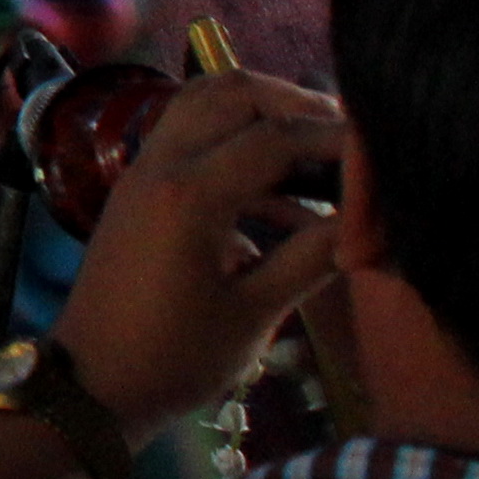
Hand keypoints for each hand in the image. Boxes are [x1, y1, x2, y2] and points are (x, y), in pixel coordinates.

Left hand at [48, 69, 344, 442]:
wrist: (91, 384)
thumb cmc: (174, 358)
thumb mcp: (256, 312)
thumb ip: (315, 256)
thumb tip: (371, 221)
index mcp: (189, 194)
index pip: (276, 136)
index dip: (338, 139)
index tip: (386, 153)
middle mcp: (159, 166)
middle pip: (232, 94)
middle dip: (296, 104)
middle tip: (351, 139)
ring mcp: (141, 173)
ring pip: (205, 107)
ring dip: (263, 116)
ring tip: (324, 160)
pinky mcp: (138, 189)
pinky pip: (190, 140)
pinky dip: (237, 145)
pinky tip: (286, 198)